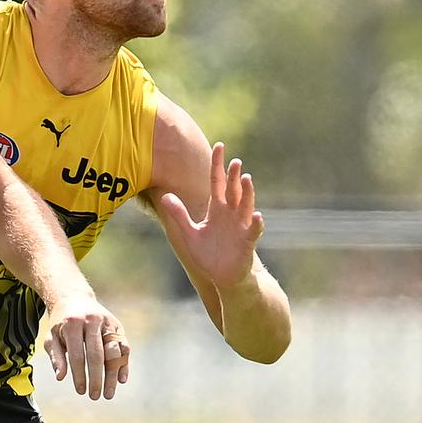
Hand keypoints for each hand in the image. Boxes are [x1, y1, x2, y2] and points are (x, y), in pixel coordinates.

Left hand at [43, 298, 130, 399]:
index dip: (79, 375)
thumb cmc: (61, 323)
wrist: (73, 298)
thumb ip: (56, 356)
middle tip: (95, 396)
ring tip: (108, 393)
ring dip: (112, 375)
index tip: (81, 391)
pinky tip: (121, 379)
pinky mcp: (117, 325)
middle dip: (97, 378)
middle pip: (97, 355)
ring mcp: (107, 322)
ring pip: (113, 352)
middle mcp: (92, 321)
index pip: (77, 355)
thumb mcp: (52, 337)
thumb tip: (61, 377)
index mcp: (73, 324)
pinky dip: (124, 363)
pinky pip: (124, 346)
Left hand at [159, 142, 264, 288]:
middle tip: (235, 161)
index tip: (219, 146)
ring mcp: (240, 227)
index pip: (217, 182)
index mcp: (217, 209)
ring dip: (247, 194)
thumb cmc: (208, 254)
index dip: (217, 165)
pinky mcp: (247, 243)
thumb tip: (165, 195)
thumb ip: (179, 214)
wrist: (223, 276)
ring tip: (246, 179)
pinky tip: (256, 215)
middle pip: (232, 191)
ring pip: (245, 206)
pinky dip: (255, 224)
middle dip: (233, 176)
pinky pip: (252, 231)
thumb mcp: (190, 233)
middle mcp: (230, 214)